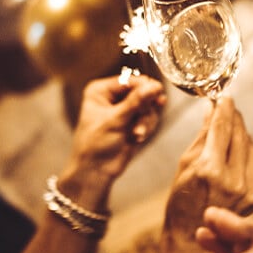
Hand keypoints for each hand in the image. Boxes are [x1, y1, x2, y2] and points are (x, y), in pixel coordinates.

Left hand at [58, 75, 165, 207]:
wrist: (95, 171)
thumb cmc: (95, 145)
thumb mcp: (115, 120)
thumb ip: (136, 102)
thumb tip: (154, 86)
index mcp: (101, 91)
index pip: (129, 81)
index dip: (144, 88)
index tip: (156, 94)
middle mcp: (113, 98)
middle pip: (142, 92)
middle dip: (144, 110)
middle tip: (141, 122)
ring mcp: (125, 110)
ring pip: (148, 107)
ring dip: (145, 122)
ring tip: (136, 134)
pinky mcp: (133, 123)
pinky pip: (149, 118)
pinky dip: (146, 128)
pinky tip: (137, 138)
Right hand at [159, 97, 252, 252]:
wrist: (191, 243)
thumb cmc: (180, 204)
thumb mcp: (183, 167)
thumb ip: (201, 138)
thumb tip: (211, 111)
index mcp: (209, 169)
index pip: (222, 126)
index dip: (225, 107)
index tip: (224, 96)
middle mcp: (232, 179)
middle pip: (241, 133)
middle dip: (235, 117)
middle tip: (228, 108)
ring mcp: (248, 190)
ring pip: (252, 147)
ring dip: (243, 133)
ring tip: (231, 128)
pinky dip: (247, 152)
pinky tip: (237, 150)